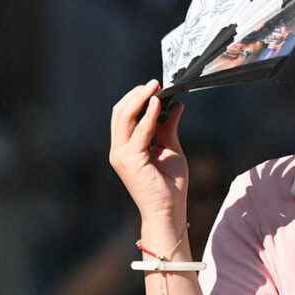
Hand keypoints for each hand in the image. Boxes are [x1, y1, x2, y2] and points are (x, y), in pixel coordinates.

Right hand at [107, 81, 189, 254]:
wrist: (168, 212)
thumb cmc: (170, 186)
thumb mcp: (171, 150)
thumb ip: (168, 128)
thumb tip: (176, 106)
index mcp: (125, 149)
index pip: (124, 117)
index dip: (137, 99)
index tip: (154, 87)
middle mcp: (119, 151)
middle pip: (120, 113)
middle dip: (136, 95)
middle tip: (154, 83)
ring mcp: (122, 155)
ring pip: (124, 117)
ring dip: (139, 99)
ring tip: (154, 87)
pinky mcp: (131, 159)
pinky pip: (140, 131)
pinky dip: (149, 114)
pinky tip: (159, 103)